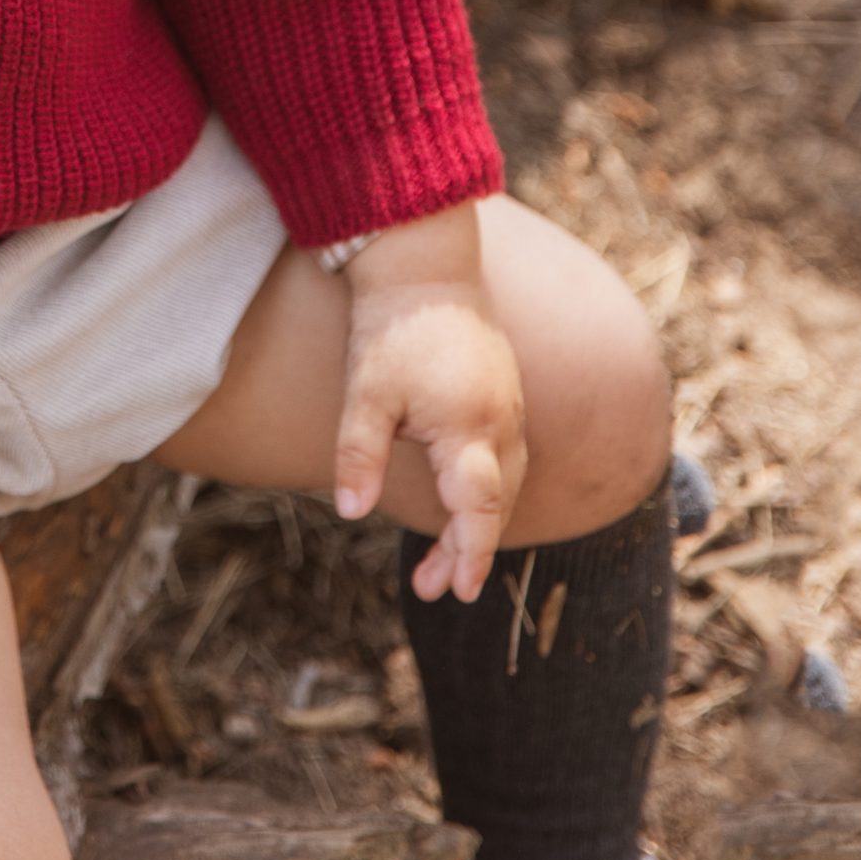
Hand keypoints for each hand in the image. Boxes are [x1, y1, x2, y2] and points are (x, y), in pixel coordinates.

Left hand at [331, 204, 526, 603]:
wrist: (423, 267)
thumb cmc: (391, 330)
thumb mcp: (366, 394)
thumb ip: (359, 454)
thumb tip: (350, 512)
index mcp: (468, 426)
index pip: (479, 508)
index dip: (469, 554)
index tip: (458, 592)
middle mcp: (501, 422)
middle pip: (497, 506)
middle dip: (467, 550)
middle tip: (433, 587)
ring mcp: (510, 408)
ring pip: (506, 484)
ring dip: (478, 524)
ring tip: (440, 559)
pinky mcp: (506, 397)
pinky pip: (507, 459)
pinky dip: (488, 492)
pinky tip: (459, 503)